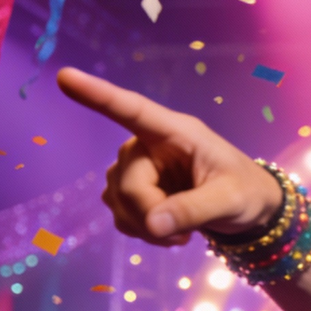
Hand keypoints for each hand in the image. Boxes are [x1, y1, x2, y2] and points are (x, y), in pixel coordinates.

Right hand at [57, 68, 281, 245]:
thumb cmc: (245, 192)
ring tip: (183, 230)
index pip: (132, 110)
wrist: (246, 210)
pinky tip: (169, 231)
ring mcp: (135, 168)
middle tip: (185, 233)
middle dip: (152, 215)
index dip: (98, 95)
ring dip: (148, 227)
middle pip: (127, 183)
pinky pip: (120, 216)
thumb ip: (194, 210)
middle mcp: (148, 144)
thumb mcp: (230, 201)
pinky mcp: (130, 190)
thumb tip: (153, 224)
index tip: (65, 77)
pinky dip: (143, 232)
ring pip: (118, 202)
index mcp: (176, 132)